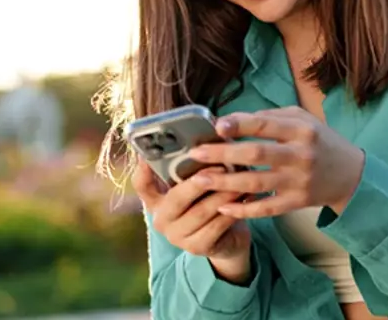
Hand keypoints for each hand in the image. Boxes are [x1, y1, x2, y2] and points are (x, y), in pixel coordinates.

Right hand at [132, 161, 251, 269]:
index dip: (144, 169)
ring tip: (240, 180)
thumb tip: (210, 139)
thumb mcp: (198, 186)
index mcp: (156, 200)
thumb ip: (194, 168)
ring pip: (202, 211)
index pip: (142, 184)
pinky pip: (216, 225)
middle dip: (200, 181)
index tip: (150, 153)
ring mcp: (177, 236)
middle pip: (177, 197)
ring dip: (223, 194)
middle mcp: (161, 219)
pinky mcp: (196, 247)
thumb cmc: (209, 202)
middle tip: (220, 165)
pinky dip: (233, 210)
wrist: (226, 239)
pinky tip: (245, 198)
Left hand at [189, 106, 364, 217]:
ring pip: (257, 183)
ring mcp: (299, 181)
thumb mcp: (302, 120)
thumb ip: (269, 118)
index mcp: (301, 130)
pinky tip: (223, 207)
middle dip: (223, 154)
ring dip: (225, 183)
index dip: (240, 124)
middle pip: (256, 154)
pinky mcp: (298, 202)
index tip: (216, 126)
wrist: (352, 175)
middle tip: (196, 154)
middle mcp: (300, 155)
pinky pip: (266, 208)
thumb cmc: (320, 142)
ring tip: (200, 180)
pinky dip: (244, 209)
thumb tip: (232, 119)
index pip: (265, 125)